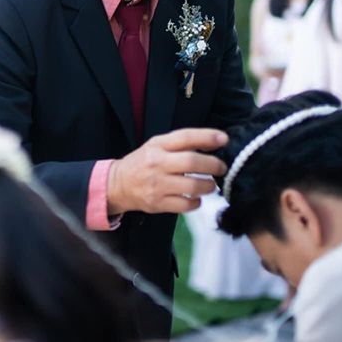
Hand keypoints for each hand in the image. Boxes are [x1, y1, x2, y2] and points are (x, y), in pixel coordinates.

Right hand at [107, 128, 227, 214]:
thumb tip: (214, 142)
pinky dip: (196, 202)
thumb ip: (181, 144)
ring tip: (210, 184)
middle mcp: (157, 163)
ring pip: (192, 186)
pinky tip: (196, 198)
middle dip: (214, 165)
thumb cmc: (143, 163)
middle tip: (222, 168)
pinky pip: (186, 205)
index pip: (185, 137)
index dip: (207, 137)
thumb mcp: (157, 146)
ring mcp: (157, 185)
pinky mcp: (157, 203)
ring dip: (208, 186)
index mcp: (158, 146)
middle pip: (192, 162)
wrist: (118, 184)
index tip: (224, 139)